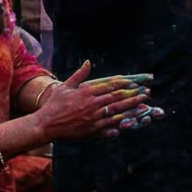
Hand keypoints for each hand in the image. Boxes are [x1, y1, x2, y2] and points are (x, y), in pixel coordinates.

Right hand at [30, 62, 149, 140]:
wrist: (44, 125)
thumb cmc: (54, 105)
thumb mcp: (65, 86)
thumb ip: (79, 75)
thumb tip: (88, 62)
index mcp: (86, 92)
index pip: (110, 86)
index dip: (124, 84)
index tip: (135, 82)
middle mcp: (92, 104)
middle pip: (117, 98)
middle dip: (133, 95)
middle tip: (146, 93)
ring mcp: (93, 118)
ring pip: (117, 112)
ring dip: (132, 109)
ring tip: (144, 106)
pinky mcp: (91, 130)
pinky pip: (109, 127)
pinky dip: (120, 125)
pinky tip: (131, 123)